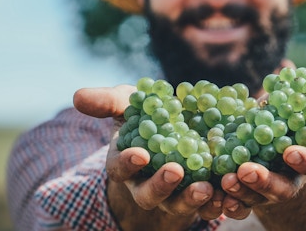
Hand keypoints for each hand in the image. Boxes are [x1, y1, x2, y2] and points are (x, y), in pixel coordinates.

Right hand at [73, 86, 232, 227]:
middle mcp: (146, 184)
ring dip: (191, 199)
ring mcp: (174, 195)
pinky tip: (228, 195)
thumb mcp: (128, 104)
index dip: (127, 163)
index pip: (120, 168)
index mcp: (126, 162)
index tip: (139, 154)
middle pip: (149, 194)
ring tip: (206, 189)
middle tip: (176, 170)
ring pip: (178, 205)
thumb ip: (108, 101)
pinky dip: (218, 204)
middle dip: (161, 185)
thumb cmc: (146, 115)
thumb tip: (77, 96)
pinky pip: (207, 208)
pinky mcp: (199, 200)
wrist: (178, 129)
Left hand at [218, 69, 305, 215]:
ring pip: (257, 198)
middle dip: (266, 181)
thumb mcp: (302, 100)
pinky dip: (229, 203)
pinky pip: (238, 205)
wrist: (262, 137)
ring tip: (226, 178)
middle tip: (247, 170)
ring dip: (242, 190)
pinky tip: (217, 196)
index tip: (291, 152)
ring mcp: (267, 192)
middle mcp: (291, 180)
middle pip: (284, 189)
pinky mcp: (245, 197)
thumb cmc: (287, 116)